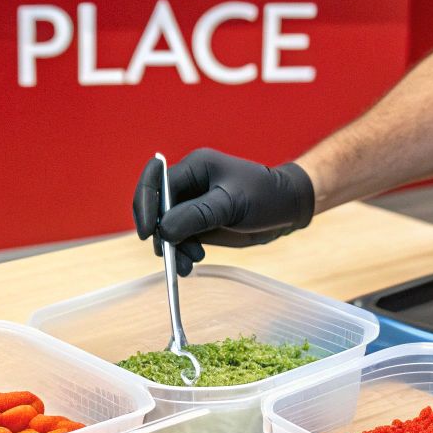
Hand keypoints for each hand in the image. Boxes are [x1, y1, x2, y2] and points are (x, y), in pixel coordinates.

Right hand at [132, 149, 316, 274]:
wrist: (288, 210)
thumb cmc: (266, 197)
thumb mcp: (231, 204)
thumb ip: (197, 216)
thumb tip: (163, 230)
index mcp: (194, 168)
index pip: (155, 183)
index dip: (145, 206)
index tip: (147, 232)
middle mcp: (188, 185)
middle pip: (155, 209)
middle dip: (160, 234)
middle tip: (171, 256)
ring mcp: (192, 205)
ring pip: (166, 228)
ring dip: (172, 248)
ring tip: (188, 264)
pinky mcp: (199, 223)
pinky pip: (179, 239)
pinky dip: (181, 253)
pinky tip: (191, 264)